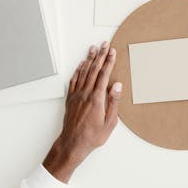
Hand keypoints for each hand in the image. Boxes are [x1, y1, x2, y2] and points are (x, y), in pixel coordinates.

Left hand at [43, 42, 121, 182]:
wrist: (73, 143)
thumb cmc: (92, 135)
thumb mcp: (110, 122)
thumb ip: (113, 102)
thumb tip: (117, 86)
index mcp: (97, 99)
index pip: (104, 75)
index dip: (109, 62)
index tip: (112, 52)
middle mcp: (86, 94)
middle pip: (94, 70)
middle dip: (101, 56)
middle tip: (104, 44)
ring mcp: (77, 95)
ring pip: (83, 72)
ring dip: (89, 59)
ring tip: (93, 49)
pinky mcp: (71, 99)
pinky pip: (74, 80)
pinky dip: (78, 70)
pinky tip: (81, 64)